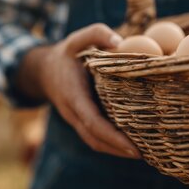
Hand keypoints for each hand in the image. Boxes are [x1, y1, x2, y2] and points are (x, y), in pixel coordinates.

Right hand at [19, 24, 139, 158]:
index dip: (112, 137)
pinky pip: (94, 138)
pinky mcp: (79, 121)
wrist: (43, 70)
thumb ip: (96, 34)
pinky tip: (130, 144)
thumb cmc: (65, 54)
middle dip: (119, 150)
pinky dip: (111, 144)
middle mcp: (72, 112)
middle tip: (146, 154)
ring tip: (143, 152)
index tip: (132, 147)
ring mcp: (74, 119)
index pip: (93, 122)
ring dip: (116, 150)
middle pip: (95, 139)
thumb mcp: (77, 38)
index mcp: (73, 94)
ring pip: (94, 142)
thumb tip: (119, 42)